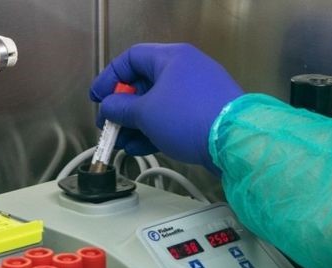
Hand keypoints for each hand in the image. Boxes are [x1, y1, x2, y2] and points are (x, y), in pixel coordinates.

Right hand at [90, 43, 242, 174]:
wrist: (234, 141)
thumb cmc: (192, 118)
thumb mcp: (145, 113)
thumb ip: (120, 109)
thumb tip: (108, 108)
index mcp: (172, 57)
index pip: (131, 59)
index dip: (110, 78)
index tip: (98, 97)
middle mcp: (186, 70)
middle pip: (144, 84)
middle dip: (123, 108)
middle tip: (110, 125)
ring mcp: (198, 92)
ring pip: (158, 104)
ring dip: (137, 124)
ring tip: (123, 143)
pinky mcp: (205, 114)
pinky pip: (173, 118)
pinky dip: (155, 130)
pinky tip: (141, 147)